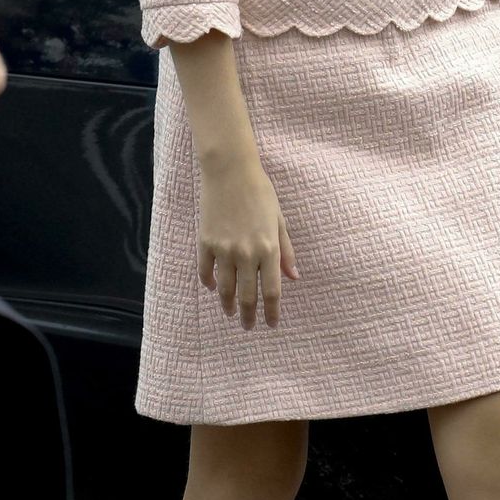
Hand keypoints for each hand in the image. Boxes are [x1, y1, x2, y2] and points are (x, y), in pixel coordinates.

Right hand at [197, 149, 298, 328]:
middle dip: (248, 315)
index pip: (272, 291)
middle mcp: (246, 253)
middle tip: (248, 327)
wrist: (230, 172)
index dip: (271, 312)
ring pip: (224, 289)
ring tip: (230, 313)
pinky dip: (209, 283)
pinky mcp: (205, 243)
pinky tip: (213, 288)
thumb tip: (293, 278)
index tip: (270, 325)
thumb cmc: (260, 193)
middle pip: (246, 295)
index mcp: (269, 249)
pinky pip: (206, 271)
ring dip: (227, 304)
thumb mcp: (280, 221)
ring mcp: (223, 249)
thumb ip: (286, 251)